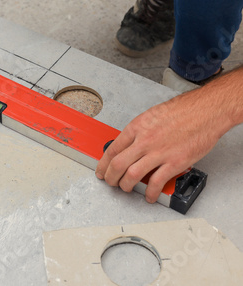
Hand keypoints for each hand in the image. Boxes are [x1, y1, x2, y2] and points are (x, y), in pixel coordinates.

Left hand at [95, 86, 231, 202]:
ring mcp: (159, 153)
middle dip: (110, 177)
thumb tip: (129, 144)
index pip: (112, 149)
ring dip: (125, 186)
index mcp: (136, 128)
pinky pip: (157, 182)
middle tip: (110, 182)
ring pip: (132, 175)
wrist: (205, 111)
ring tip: (125, 188)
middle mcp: (144, 141)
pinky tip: (149, 196)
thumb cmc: (182, 111)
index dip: (103, 164)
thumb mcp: (151, 116)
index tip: (101, 171)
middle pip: (118, 164)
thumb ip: (138, 131)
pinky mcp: (174, 163)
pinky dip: (150, 193)